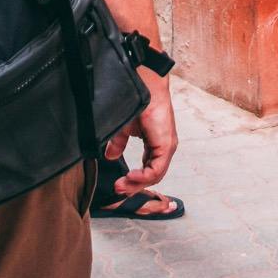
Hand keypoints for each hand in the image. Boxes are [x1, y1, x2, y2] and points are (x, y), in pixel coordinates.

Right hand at [107, 71, 177, 189]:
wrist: (144, 87)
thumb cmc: (137, 103)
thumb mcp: (124, 129)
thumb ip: (118, 145)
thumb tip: (111, 157)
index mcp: (156, 145)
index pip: (149, 170)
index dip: (135, 180)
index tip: (119, 184)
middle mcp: (164, 148)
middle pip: (152, 176)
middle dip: (134, 186)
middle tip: (119, 189)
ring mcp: (167, 147)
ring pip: (155, 175)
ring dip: (137, 183)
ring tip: (122, 185)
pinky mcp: (166, 144)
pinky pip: (156, 169)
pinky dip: (143, 176)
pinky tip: (131, 176)